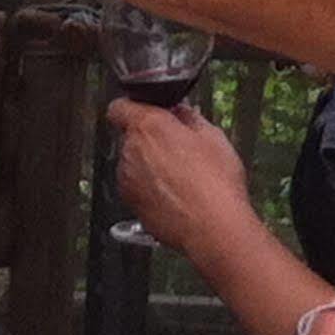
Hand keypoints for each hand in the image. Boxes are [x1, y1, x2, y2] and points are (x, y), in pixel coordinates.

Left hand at [106, 99, 251, 255]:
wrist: (213, 228)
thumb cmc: (215, 183)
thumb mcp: (212, 137)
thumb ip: (189, 118)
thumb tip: (181, 112)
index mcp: (148, 126)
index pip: (119, 107)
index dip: (133, 108)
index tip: (149, 112)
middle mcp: (131, 151)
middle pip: (131, 136)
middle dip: (150, 139)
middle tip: (178, 147)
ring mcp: (128, 179)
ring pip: (133, 163)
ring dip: (149, 165)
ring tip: (181, 176)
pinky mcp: (131, 204)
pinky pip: (136, 187)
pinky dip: (150, 188)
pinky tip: (176, 194)